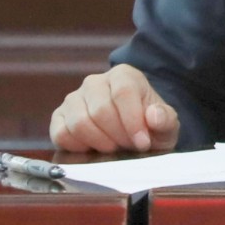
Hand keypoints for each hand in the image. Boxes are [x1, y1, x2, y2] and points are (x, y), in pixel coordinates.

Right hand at [50, 64, 179, 152]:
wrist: (132, 133)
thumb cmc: (149, 126)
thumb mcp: (166, 124)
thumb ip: (164, 119)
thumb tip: (153, 116)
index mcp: (124, 76)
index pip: (123, 93)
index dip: (132, 122)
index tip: (142, 142)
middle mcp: (95, 82)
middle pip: (100, 111)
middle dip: (117, 136)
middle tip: (128, 145)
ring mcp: (73, 99)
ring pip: (79, 123)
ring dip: (99, 142)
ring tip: (113, 146)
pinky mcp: (58, 117)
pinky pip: (61, 134)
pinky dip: (78, 147)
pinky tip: (93, 148)